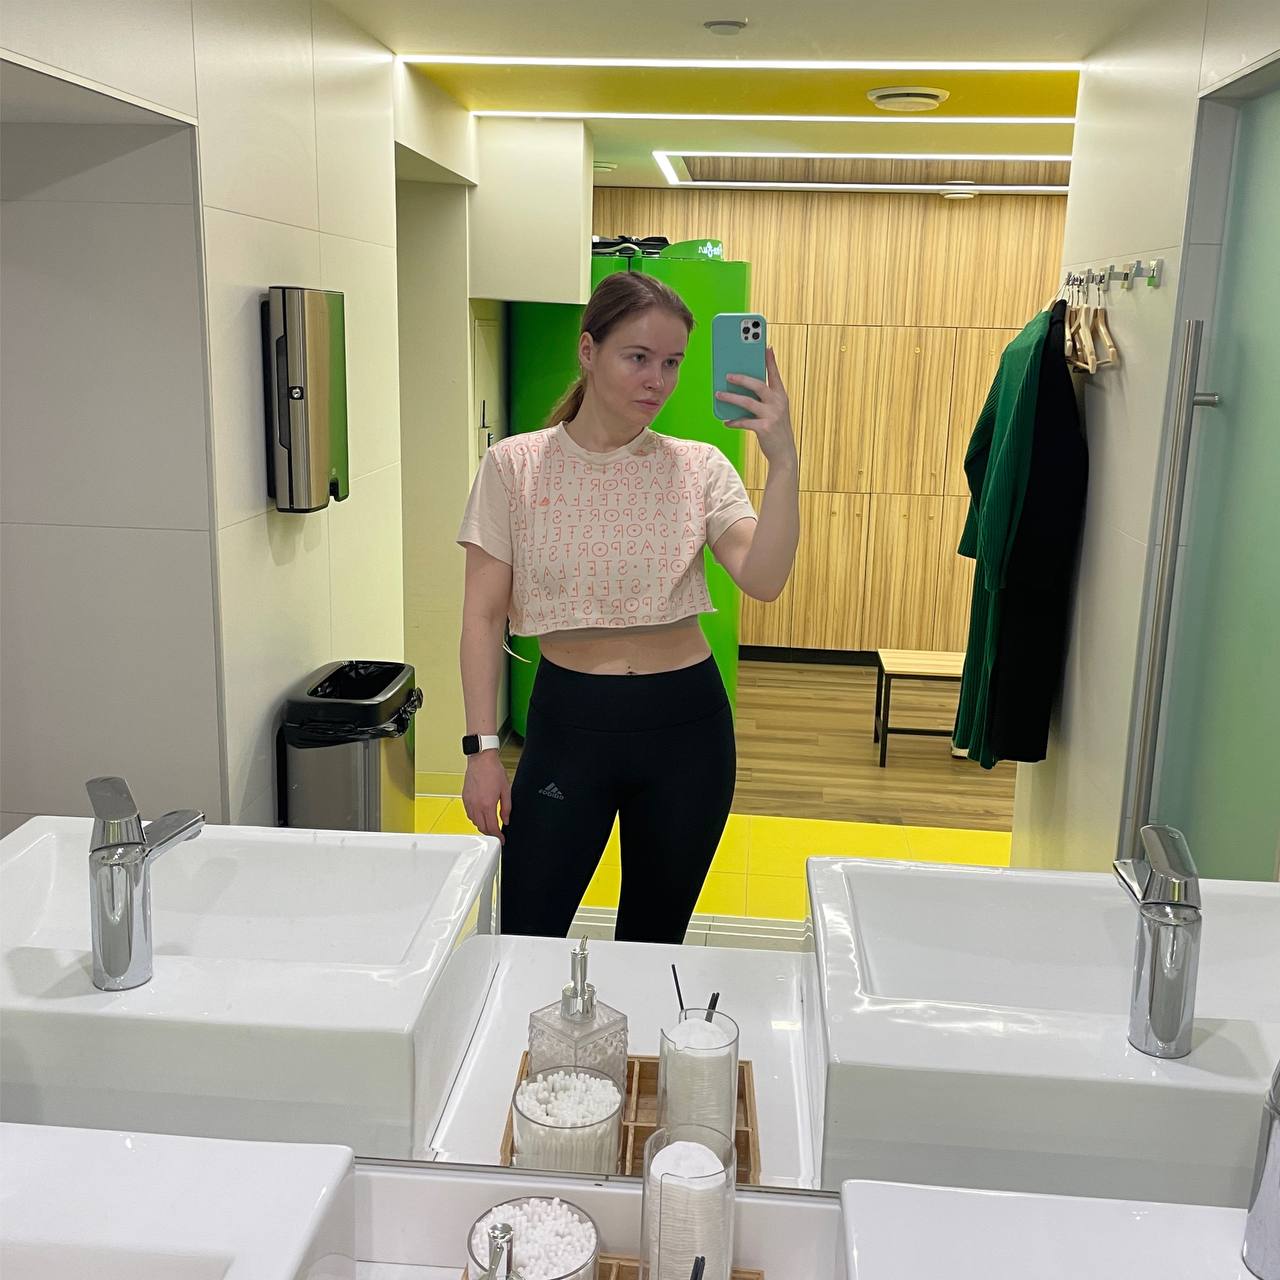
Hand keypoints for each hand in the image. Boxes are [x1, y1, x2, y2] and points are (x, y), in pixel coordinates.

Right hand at [462, 752, 510, 843]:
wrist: (481, 759)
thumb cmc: (493, 771)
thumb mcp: (506, 790)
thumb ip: (506, 808)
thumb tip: (506, 820)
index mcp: (488, 804)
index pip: (492, 828)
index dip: (498, 836)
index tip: (502, 839)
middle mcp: (476, 805)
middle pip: (482, 828)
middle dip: (490, 833)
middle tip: (497, 834)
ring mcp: (469, 802)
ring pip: (474, 822)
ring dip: (482, 826)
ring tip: (490, 825)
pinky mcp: (465, 798)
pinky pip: (469, 814)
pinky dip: (475, 818)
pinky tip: (481, 815)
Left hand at [715, 346, 796, 466]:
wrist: (784, 452)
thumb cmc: (775, 429)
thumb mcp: (774, 411)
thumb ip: (763, 400)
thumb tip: (741, 390)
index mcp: (781, 396)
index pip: (775, 374)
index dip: (770, 361)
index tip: (765, 347)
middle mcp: (778, 403)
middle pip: (758, 385)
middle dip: (742, 378)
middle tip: (728, 375)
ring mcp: (772, 415)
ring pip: (747, 402)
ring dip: (731, 397)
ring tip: (718, 394)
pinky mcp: (764, 428)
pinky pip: (744, 421)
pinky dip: (734, 421)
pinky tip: (726, 421)